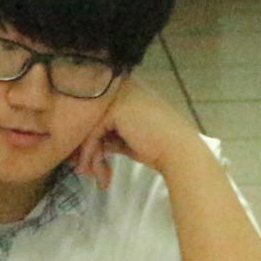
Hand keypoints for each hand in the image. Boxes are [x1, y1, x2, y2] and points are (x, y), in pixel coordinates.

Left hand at [68, 82, 207, 188]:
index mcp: (126, 90)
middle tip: (83, 170)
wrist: (177, 150)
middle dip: (85, 147)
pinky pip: (91, 132)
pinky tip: (93, 169)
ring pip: (87, 126)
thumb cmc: (156, 147)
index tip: (88, 162)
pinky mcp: (114, 109)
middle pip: (89, 118)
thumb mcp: (126, 137)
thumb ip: (108, 134)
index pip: (96, 113)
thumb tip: (89, 144)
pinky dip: (90, 153)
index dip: (88, 139)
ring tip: (89, 173)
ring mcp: (117, 95)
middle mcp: (121, 86)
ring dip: (87, 154)